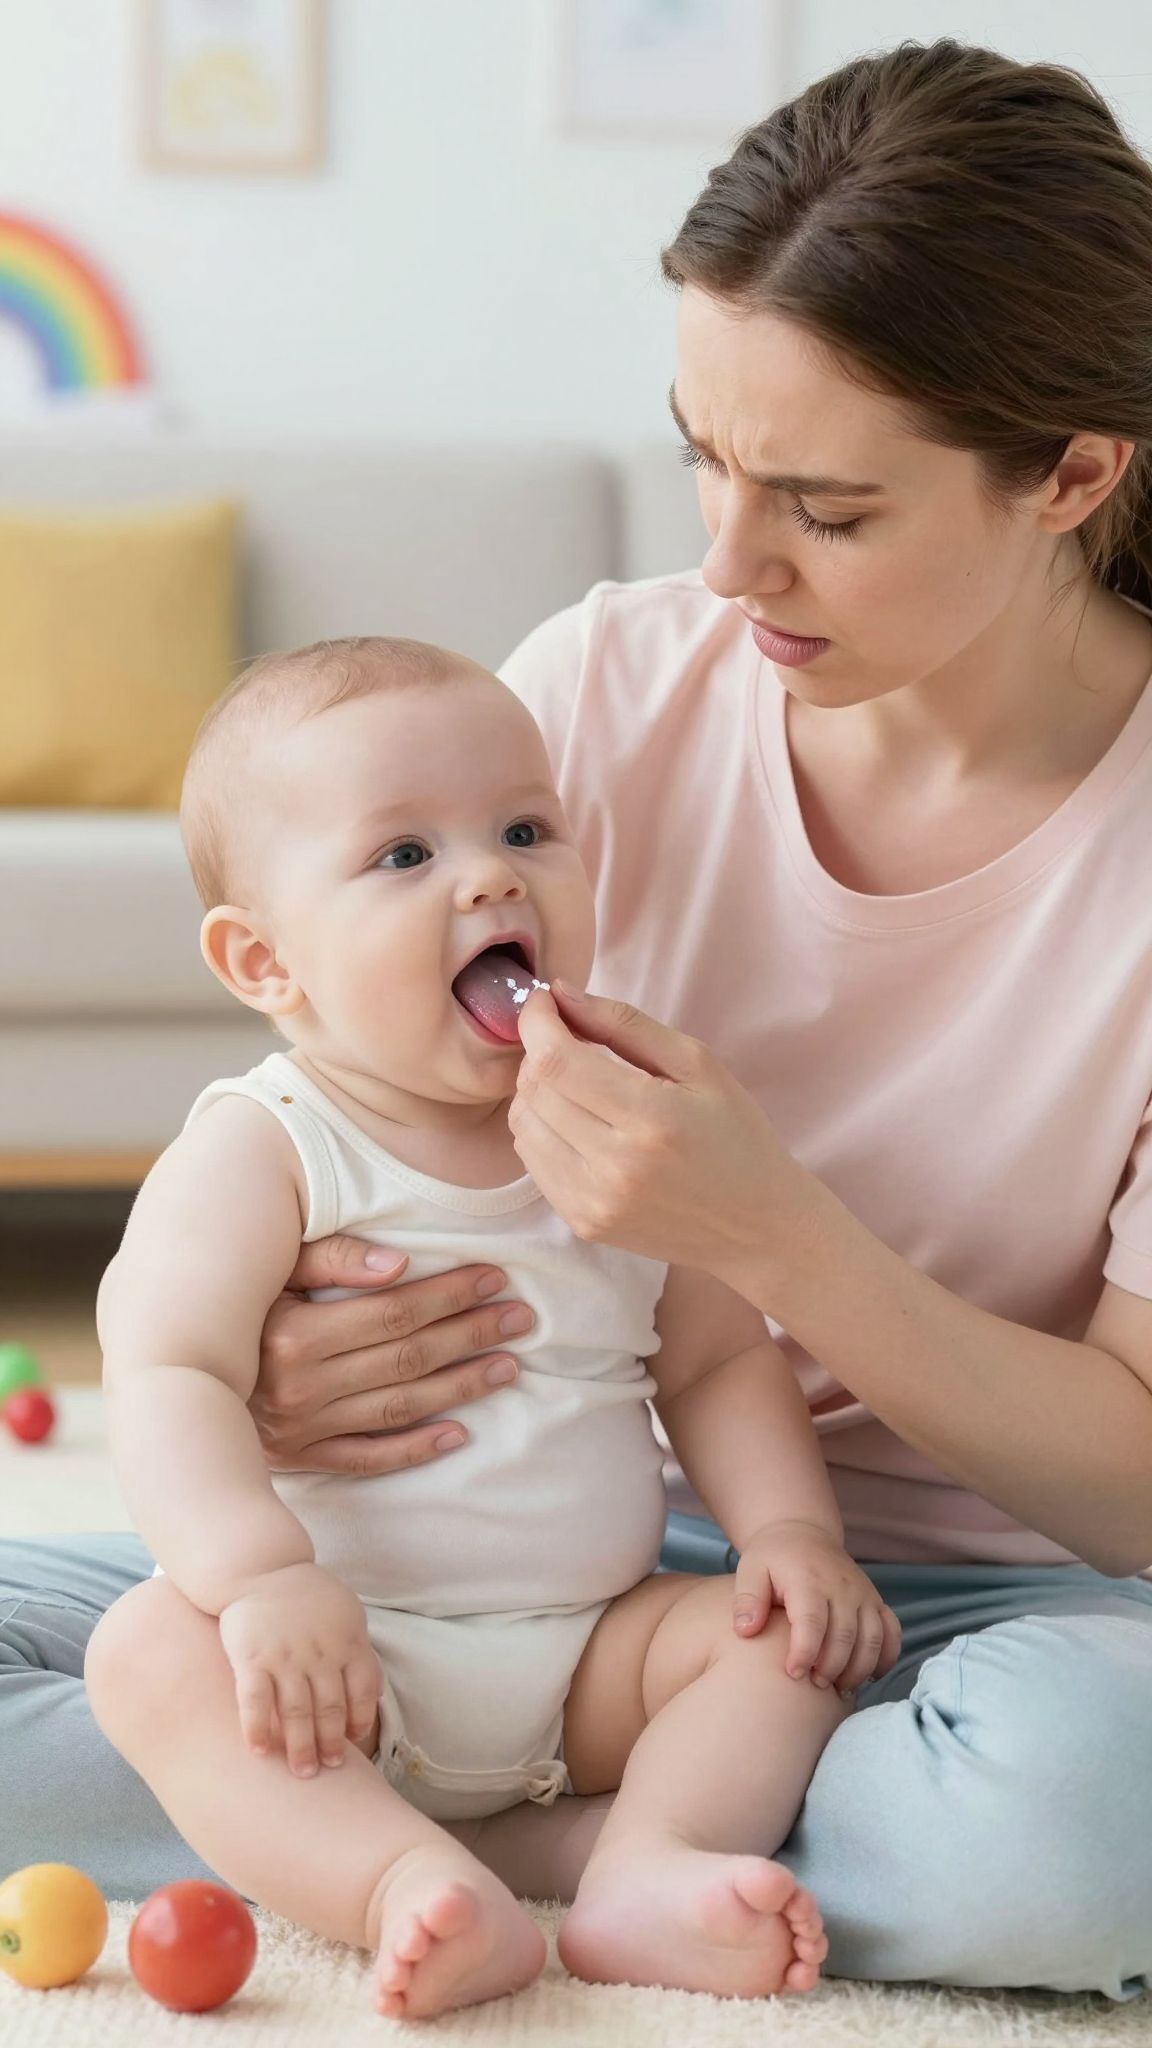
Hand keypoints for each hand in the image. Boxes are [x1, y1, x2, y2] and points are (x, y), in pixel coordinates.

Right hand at [218, 1562, 382, 1774]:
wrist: (261, 1567)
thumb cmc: (307, 1595)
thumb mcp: (346, 1612)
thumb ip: (358, 1649)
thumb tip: (372, 1692)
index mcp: (346, 1640)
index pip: (362, 1690)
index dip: (360, 1720)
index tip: (353, 1740)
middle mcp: (318, 1652)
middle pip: (330, 1708)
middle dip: (332, 1744)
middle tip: (330, 1768)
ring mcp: (284, 1657)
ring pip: (296, 1712)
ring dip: (301, 1746)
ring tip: (303, 1772)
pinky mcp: (251, 1659)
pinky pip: (254, 1701)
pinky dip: (258, 1729)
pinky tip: (260, 1752)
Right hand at [251, 1239, 533, 1476]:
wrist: (176, 1381)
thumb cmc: (233, 1307)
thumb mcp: (269, 1269)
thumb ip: (328, 1257)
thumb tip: (397, 1263)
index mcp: (292, 1334)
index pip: (393, 1312)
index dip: (449, 1294)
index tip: (495, 1277)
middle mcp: (300, 1387)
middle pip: (407, 1359)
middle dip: (470, 1334)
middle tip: (521, 1317)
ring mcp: (304, 1430)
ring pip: (400, 1408)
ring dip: (461, 1386)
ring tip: (508, 1365)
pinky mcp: (305, 1460)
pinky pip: (371, 1459)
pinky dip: (417, 1449)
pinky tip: (461, 1432)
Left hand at [510, 984, 810, 1284]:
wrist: (755, 1226)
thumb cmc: (735, 1135)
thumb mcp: (698, 1064)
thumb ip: (624, 1023)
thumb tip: (562, 994)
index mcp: (652, 1119)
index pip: (556, 1061)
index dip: (537, 1022)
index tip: (545, 1002)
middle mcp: (616, 1166)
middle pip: (534, 1089)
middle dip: (539, 1051)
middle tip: (570, 1040)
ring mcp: (594, 1202)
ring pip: (523, 1124)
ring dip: (536, 1090)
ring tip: (575, 1082)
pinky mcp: (583, 1223)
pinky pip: (532, 1161)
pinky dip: (542, 1129)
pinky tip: (576, 1121)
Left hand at [731, 1520, 900, 1695]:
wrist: (802, 1533)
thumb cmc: (772, 1558)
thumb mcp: (750, 1570)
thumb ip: (746, 1600)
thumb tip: (746, 1631)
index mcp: (808, 1579)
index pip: (812, 1622)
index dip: (804, 1653)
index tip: (792, 1674)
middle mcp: (842, 1586)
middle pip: (845, 1637)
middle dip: (830, 1668)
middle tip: (813, 1685)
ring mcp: (863, 1594)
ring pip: (873, 1639)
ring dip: (858, 1670)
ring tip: (837, 1688)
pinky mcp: (876, 1601)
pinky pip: (892, 1633)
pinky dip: (886, 1658)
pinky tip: (869, 1676)